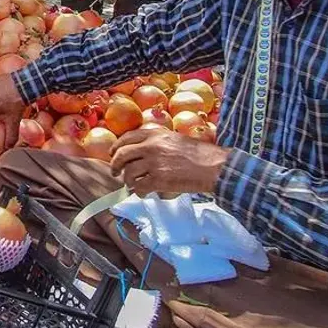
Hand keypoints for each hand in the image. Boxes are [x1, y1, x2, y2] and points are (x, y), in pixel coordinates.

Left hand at [109, 128, 229, 195]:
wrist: (214, 167)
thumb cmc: (200, 154)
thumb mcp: (176, 139)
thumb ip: (158, 142)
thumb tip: (142, 151)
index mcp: (155, 135)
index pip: (127, 138)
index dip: (117, 147)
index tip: (113, 154)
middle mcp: (151, 146)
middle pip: (122, 155)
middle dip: (115, 165)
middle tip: (115, 173)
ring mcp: (154, 163)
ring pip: (129, 173)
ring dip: (128, 181)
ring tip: (132, 186)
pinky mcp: (159, 179)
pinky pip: (140, 187)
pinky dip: (138, 192)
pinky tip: (142, 193)